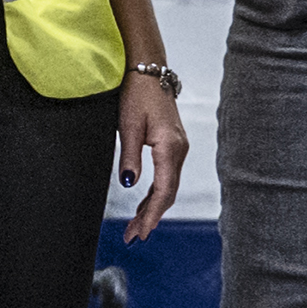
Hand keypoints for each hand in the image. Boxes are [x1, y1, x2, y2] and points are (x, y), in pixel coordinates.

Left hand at [110, 63, 187, 239]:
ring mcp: (178, 147)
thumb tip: (130, 185)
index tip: (140, 232)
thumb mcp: (128, 126)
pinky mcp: (172, 145)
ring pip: (168, 186)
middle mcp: (179, 150)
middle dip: (151, 217)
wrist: (149, 71)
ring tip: (136, 226)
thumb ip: (130, 157)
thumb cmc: (138, 93)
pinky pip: (167, 176)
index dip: (152, 214)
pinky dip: (156, 193)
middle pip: (168, 193)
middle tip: (133, 236)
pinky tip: (144, 205)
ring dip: (153, 207)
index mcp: (170, 147)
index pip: (164, 191)